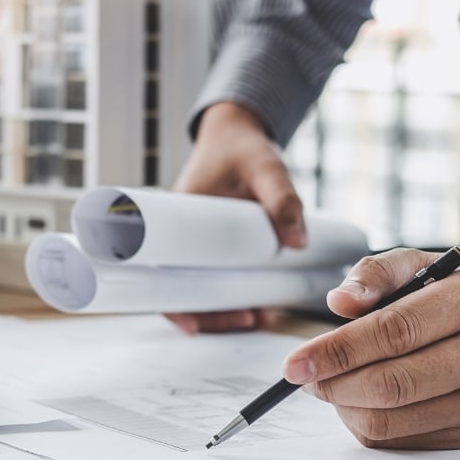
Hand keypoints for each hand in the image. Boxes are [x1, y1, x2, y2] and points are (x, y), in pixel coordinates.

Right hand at [166, 102, 304, 333]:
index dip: (172, 304)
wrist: (236, 134)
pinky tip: (261, 307)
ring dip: (226, 312)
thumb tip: (298, 243)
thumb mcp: (265, 167)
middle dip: (213, 316)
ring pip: (203, 291)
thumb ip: (282, 199)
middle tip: (249, 320)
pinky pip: (219, 279)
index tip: (191, 325)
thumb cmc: (241, 147)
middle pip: (183, 292)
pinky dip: (235, 297)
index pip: (161, 272)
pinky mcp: (216, 248)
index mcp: (176, 216)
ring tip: (262, 317)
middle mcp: (181, 236)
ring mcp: (198, 244)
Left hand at [288, 248, 459, 448]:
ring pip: (395, 421)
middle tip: (306, 376)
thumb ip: (378, 272)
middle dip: (334, 384)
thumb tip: (339, 301)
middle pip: (392, 384)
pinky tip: (362, 402)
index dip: (337, 350)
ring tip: (332, 386)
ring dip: (346, 407)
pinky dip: (371, 425)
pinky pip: (407, 441)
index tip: (295, 360)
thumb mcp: (429, 264)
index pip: (394, 332)